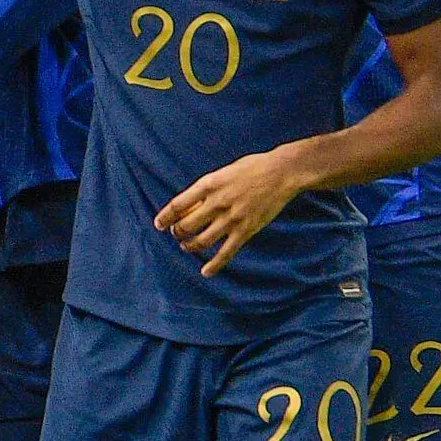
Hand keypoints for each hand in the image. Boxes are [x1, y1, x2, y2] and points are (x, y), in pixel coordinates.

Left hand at [155, 144, 311, 273]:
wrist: (282, 172)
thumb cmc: (252, 168)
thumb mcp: (223, 172)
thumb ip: (207, 190)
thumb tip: (189, 206)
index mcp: (209, 184)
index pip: (177, 205)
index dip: (165, 217)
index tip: (159, 225)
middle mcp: (217, 202)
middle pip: (186, 225)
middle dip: (177, 233)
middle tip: (176, 234)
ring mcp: (232, 218)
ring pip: (202, 241)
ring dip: (190, 247)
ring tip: (187, 246)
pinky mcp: (246, 230)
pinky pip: (226, 253)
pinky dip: (214, 265)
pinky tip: (205, 272)